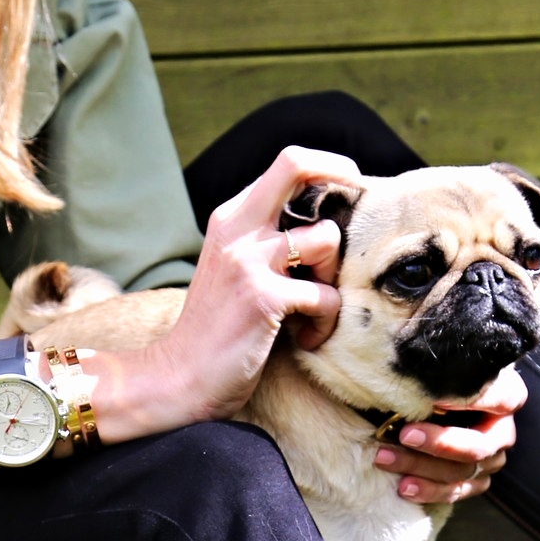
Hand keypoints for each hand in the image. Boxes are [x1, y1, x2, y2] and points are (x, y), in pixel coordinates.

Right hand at [87, 146, 358, 440]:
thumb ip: (267, 241)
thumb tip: (325, 226)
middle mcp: (237, 229)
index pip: (287, 163)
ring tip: (316, 308)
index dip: (327, 166)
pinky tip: (308, 338)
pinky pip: (325, 295)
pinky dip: (325, 322)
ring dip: (334, 276)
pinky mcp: (263, 298)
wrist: (180, 376)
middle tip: (360, 212)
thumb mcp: (236, 269)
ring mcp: (248, 261)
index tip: (350, 184)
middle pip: (297, 167)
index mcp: (231, 218)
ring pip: (326, 237)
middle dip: (342, 180)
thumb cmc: (217, 329)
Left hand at [373, 365, 525, 503]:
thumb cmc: (436, 382)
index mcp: (506, 398)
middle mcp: (502, 432)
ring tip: (385, 458)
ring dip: (421, 467)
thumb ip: (443, 377)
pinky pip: (454, 492)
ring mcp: (490, 461)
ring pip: (461, 472)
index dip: (474, 400)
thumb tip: (424, 382)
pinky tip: (402, 486)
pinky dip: (427, 490)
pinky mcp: (474, 482)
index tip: (437, 398)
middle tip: (405, 435)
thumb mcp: (442, 373)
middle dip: (439, 443)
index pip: (503, 398)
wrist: (430, 406)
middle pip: (478, 446)